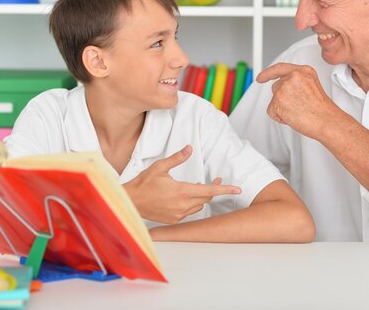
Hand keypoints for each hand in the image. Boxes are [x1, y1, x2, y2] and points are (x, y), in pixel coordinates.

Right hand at [124, 145, 241, 223]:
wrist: (131, 202)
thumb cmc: (144, 183)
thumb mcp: (160, 167)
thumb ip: (177, 158)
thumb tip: (190, 148)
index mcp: (182, 191)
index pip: (210, 190)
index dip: (225, 189)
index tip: (238, 189)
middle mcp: (183, 205)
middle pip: (206, 198)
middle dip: (214, 189)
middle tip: (217, 179)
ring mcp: (179, 214)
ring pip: (199, 205)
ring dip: (202, 196)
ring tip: (198, 186)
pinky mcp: (174, 220)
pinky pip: (190, 211)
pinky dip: (192, 203)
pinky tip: (186, 196)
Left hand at [257, 62, 338, 138]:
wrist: (326, 121)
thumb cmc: (322, 109)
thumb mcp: (312, 86)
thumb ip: (297, 82)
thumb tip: (284, 88)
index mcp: (304, 71)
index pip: (280, 68)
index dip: (268, 73)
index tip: (260, 77)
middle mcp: (293, 76)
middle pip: (276, 87)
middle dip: (283, 99)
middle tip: (299, 106)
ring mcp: (285, 87)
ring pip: (274, 99)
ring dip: (283, 108)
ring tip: (298, 111)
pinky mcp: (278, 100)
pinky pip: (271, 111)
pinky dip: (279, 117)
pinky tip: (293, 117)